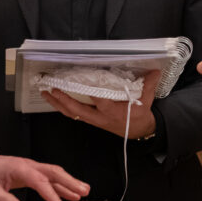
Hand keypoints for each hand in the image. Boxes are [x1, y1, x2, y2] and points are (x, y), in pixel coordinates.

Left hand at [0, 154, 89, 200]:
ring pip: (53, 174)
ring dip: (68, 182)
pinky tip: (67, 193)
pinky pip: (48, 178)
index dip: (52, 194)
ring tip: (82, 192)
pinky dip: (59, 185)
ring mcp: (30, 169)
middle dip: (70, 181)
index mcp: (20, 168)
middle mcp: (28, 166)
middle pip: (54, 172)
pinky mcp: (29, 173)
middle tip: (84, 191)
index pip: (40, 182)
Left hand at [41, 70, 160, 138]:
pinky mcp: (92, 121)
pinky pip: (74, 115)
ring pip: (72, 114)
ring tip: (46, 94)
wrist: (139, 131)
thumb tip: (155, 69)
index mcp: (111, 110)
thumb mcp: (146, 99)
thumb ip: (149, 84)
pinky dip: (64, 108)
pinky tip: (56, 101)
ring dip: (58, 105)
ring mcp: (94, 120)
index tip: (76, 80)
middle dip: (62, 100)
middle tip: (51, 88)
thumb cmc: (140, 114)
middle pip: (76, 110)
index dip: (85, 91)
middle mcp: (99, 116)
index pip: (97, 99)